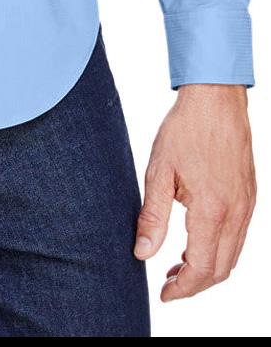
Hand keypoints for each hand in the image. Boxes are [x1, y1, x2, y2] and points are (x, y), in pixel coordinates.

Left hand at [133, 84, 255, 299]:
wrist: (216, 98)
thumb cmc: (185, 129)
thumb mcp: (159, 171)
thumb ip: (153, 217)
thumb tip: (142, 254)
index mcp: (212, 210)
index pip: (201, 268)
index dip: (183, 288)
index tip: (164, 294)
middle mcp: (236, 213)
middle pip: (221, 270)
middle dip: (195, 284)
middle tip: (168, 283)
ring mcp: (247, 205)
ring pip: (233, 255)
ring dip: (208, 269)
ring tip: (179, 266)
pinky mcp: (249, 195)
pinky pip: (239, 236)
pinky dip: (220, 250)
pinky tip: (198, 241)